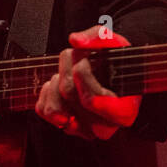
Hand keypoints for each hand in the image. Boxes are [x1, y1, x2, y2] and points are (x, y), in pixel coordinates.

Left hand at [34, 25, 140, 140]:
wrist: (112, 77)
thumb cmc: (117, 63)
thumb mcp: (115, 44)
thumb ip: (99, 37)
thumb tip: (76, 40)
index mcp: (124, 111)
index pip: (93, 100)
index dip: (84, 80)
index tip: (82, 65)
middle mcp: (105, 126)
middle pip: (70, 93)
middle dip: (70, 66)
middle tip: (83, 58)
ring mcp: (84, 130)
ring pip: (55, 106)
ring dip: (57, 81)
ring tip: (73, 73)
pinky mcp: (65, 127)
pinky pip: (43, 110)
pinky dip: (47, 91)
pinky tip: (62, 85)